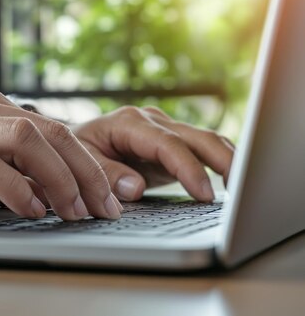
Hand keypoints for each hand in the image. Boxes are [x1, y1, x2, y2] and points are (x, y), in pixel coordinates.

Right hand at [0, 87, 122, 220]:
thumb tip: (43, 192)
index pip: (51, 128)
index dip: (90, 159)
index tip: (115, 190)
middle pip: (48, 130)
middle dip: (88, 170)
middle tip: (108, 207)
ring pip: (23, 138)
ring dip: (59, 177)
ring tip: (76, 211)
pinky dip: (13, 186)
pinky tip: (30, 209)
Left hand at [71, 106, 234, 201]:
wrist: (72, 143)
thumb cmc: (74, 151)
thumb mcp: (79, 161)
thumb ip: (104, 173)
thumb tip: (134, 187)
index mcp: (129, 122)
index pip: (167, 144)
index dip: (189, 168)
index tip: (204, 194)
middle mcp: (152, 121)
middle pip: (197, 137)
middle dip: (222, 160)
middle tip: (241, 189)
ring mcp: (165, 130)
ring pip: (206, 140)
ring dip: (228, 160)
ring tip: (244, 187)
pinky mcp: (172, 143)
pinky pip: (202, 150)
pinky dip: (220, 163)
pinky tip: (232, 182)